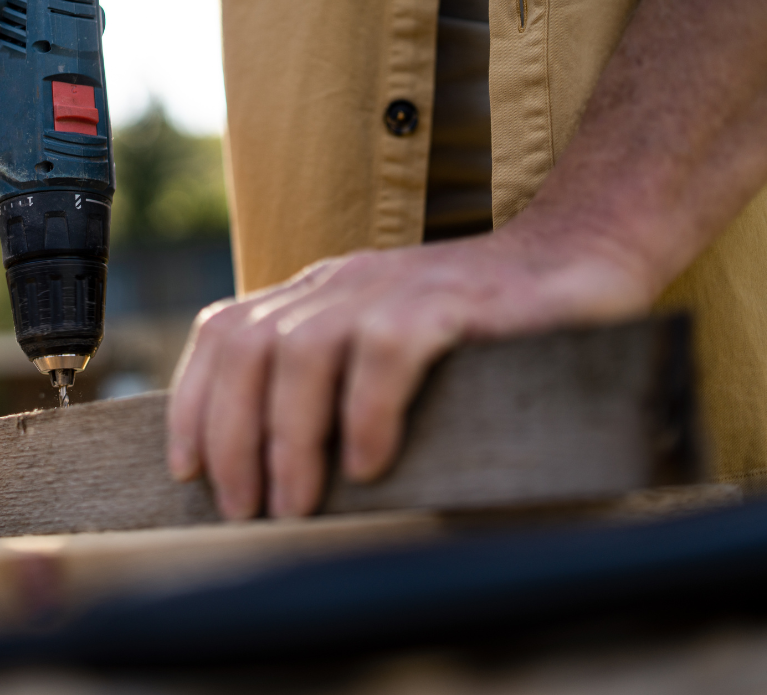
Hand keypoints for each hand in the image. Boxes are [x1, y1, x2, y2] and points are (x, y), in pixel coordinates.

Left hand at [168, 224, 651, 519]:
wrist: (578, 258)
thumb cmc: (482, 328)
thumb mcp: (387, 349)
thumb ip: (336, 387)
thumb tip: (282, 478)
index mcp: (317, 294)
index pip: (223, 332)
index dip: (193, 401)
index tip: (188, 470)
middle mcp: (341, 284)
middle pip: (249, 348)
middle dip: (231, 435)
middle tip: (243, 508)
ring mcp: (393, 286)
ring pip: (303, 353)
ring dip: (288, 437)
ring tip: (295, 503)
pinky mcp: (449, 301)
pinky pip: (386, 353)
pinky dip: (366, 414)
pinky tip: (368, 465)